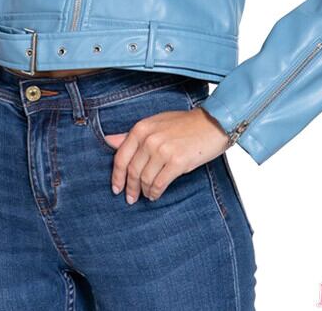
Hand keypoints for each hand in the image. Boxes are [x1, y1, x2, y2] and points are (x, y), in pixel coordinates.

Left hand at [103, 105, 229, 204]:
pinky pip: (159, 184)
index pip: (121, 157)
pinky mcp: (177, 162)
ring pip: (145, 179)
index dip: (116, 176)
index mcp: (141, 128)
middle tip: (130, 198)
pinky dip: (155, 193)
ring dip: (144, 191)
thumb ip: (131, 134)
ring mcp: (163, 150)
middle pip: (132, 171)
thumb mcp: (155, 123)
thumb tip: (108, 141)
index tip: (116, 188)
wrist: (213, 123)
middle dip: (130, 188)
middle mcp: (149, 139)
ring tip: (147, 195)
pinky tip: (156, 195)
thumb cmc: (184, 124)